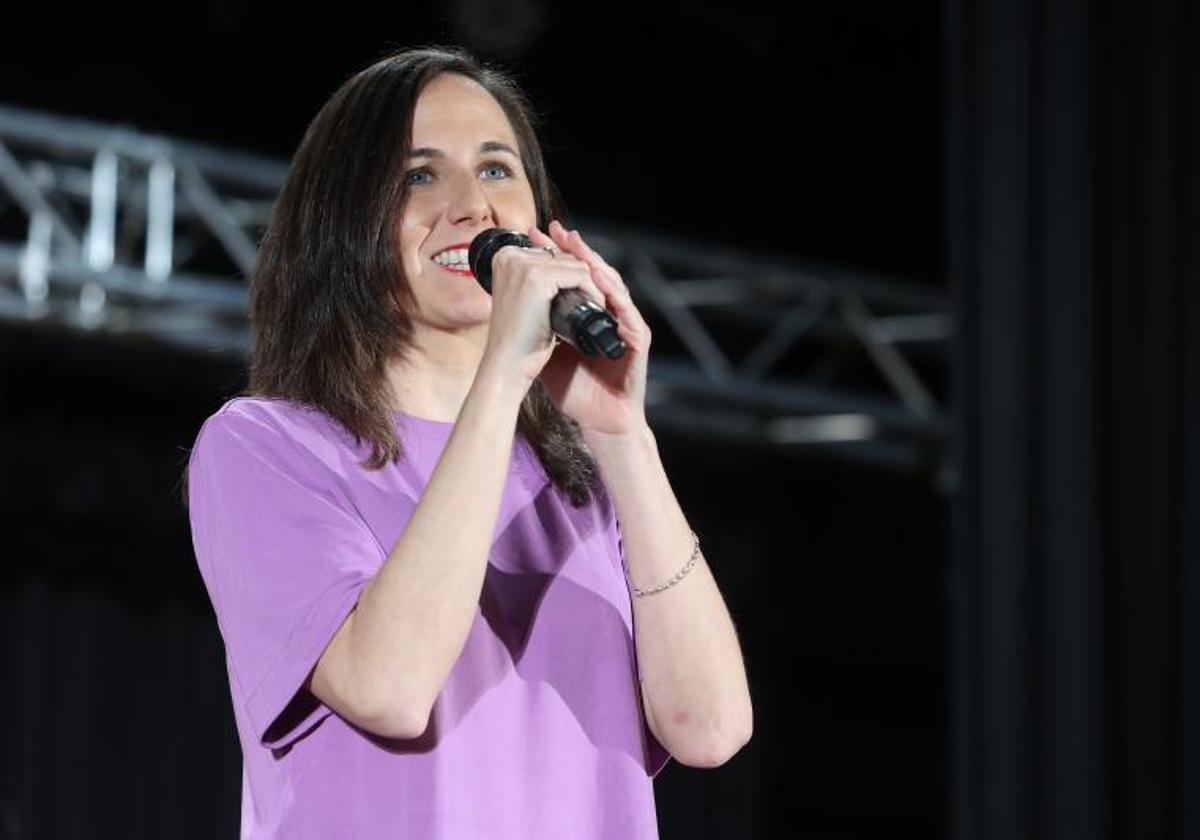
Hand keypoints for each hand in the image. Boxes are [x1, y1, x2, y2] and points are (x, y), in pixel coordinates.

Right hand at [479, 229, 605, 388]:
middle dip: (580, 281)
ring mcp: (523, 264)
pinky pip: (581, 274)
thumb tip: (567, 266)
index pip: (552, 253)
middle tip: (585, 305)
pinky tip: (592, 308)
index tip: (577, 295)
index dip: (569, 276)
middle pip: (565, 256)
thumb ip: (540, 280)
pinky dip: (592, 292)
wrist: (507, 365)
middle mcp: (511, 255)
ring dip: (589, 287)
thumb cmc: (517, 340)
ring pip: (576, 264)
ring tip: (588, 309)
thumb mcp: (527, 300)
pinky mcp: (538, 277)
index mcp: (505, 257)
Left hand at [528, 220, 652, 436]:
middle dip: (574, 249)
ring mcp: (625, 325)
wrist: (599, 420)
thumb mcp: (546, 354)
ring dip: (594, 263)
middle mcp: (609, 315)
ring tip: (576, 245)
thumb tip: (503, 307)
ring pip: (613, 285)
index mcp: (588, 316)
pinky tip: (599, 279)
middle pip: (594, 273)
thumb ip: (534, 330)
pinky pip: (627, 311)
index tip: (534, 236)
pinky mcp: (638, 340)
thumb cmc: (575, 392)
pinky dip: (613, 294)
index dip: (557, 255)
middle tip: (554, 229)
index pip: (574, 277)